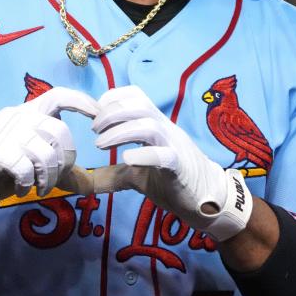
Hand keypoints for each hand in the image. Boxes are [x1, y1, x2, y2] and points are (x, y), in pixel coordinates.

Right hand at [0, 87, 98, 208]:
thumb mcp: (25, 152)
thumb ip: (50, 153)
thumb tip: (84, 176)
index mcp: (26, 112)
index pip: (58, 96)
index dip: (81, 102)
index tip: (97, 115)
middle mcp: (18, 116)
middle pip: (60, 133)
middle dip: (66, 161)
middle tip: (55, 178)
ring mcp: (7, 133)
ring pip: (46, 155)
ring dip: (48, 179)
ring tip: (39, 188)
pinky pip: (26, 171)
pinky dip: (27, 185)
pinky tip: (21, 189)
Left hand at [92, 86, 252, 240]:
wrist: (207, 200)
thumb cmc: (172, 181)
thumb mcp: (138, 175)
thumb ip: (116, 172)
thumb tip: (88, 179)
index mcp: (156, 126)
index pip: (136, 96)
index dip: (113, 98)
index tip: (94, 113)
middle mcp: (166, 130)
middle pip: (139, 105)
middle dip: (111, 113)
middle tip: (94, 129)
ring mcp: (174, 146)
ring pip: (149, 126)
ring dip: (120, 132)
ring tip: (101, 144)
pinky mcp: (180, 168)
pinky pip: (164, 155)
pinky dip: (144, 155)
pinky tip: (127, 159)